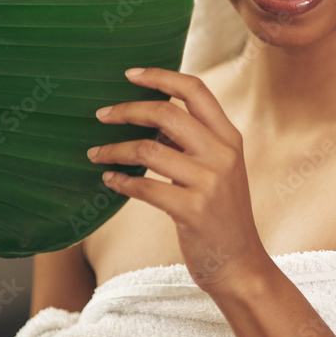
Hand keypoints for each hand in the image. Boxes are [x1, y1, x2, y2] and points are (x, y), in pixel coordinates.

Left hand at [87, 67, 268, 298]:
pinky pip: (145, 187)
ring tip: (97, 154)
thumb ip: (194, 140)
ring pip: (149, 149)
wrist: (239, 261)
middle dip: (128, 109)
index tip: (131, 74)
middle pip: (168, 113)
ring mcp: (210, 182)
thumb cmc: (221, 211)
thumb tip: (151, 115)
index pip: (196, 90)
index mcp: (230, 137)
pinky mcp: (193, 210)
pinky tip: (110, 180)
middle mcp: (223, 154)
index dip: (161, 76)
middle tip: (102, 114)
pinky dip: (121, 181)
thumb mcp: (219, 168)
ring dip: (115, 150)